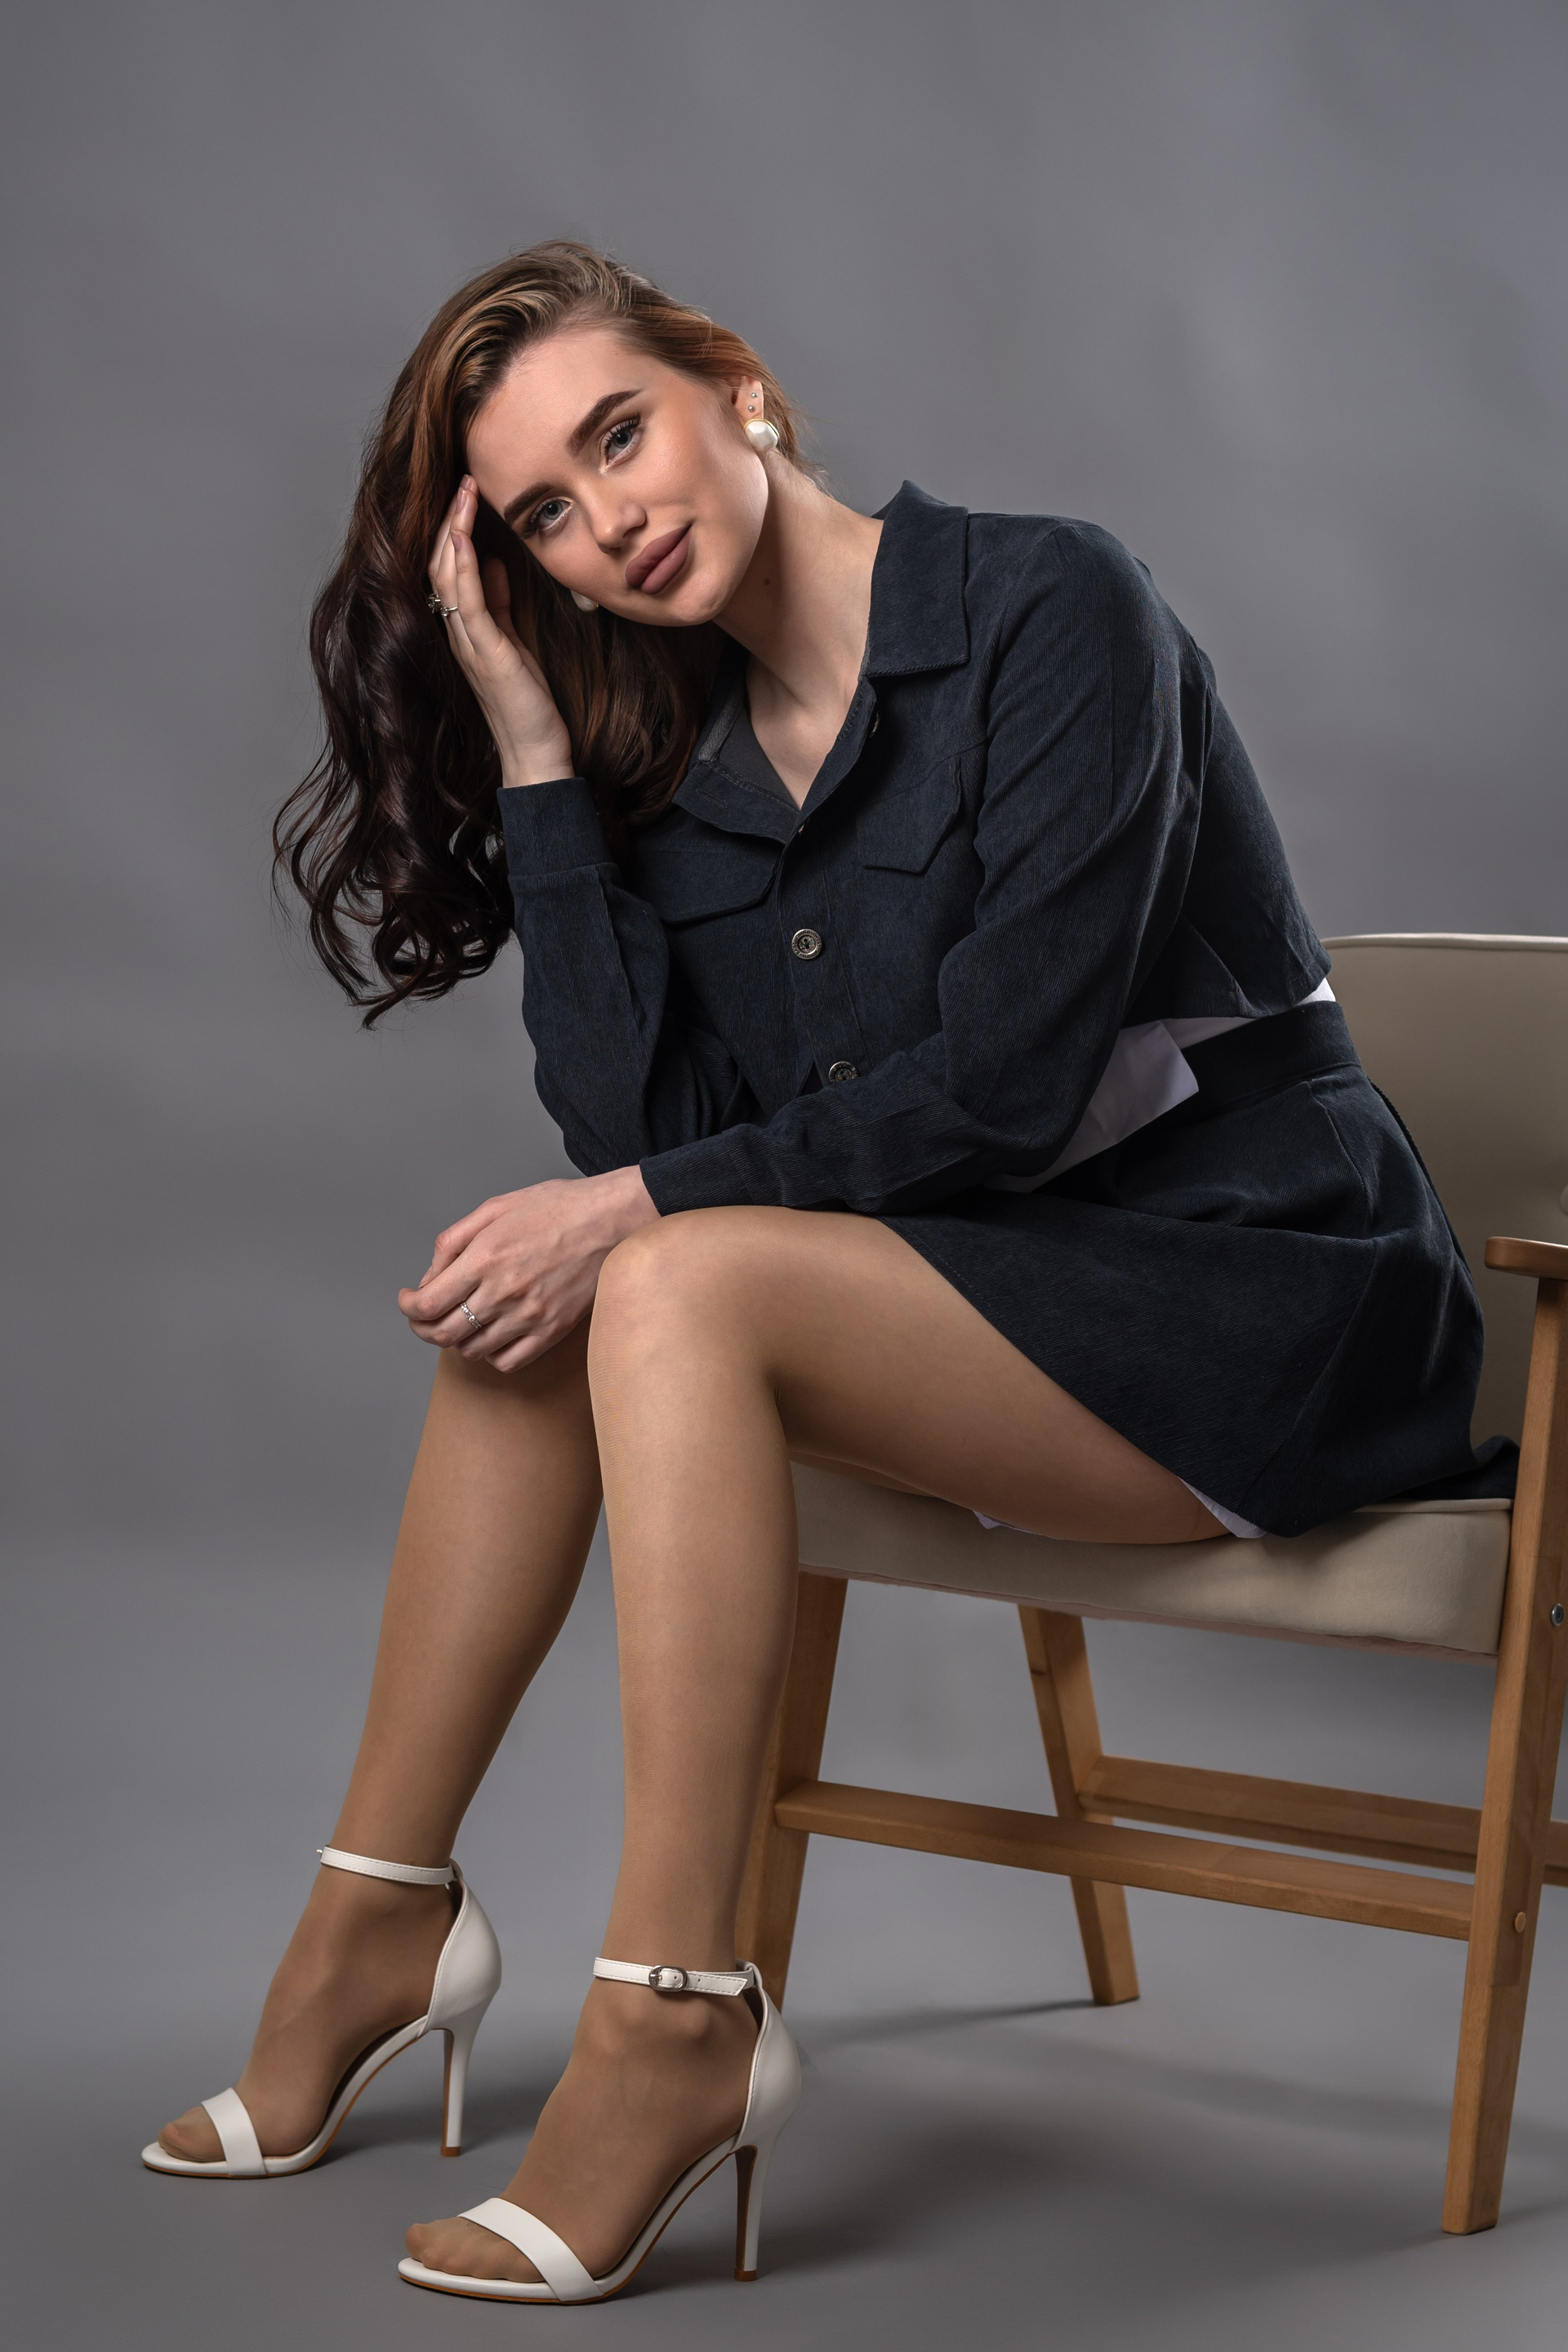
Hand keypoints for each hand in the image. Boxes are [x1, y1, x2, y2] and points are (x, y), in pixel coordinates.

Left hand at [398, 1166, 659, 1371]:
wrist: (614, 1220)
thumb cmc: (558, 1208)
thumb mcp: (496, 1208)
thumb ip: (453, 1242)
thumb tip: (428, 1278)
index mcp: (485, 1257)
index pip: (426, 1304)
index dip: (407, 1307)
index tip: (408, 1299)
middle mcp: (504, 1291)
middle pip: (442, 1334)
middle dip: (423, 1328)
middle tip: (424, 1316)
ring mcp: (529, 1315)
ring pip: (472, 1350)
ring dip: (458, 1339)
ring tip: (464, 1319)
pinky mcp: (552, 1331)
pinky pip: (507, 1361)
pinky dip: (491, 1354)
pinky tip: (493, 1334)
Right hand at [427, 477, 574, 786]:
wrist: (535, 751)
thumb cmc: (527, 701)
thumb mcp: (514, 641)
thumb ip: (500, 604)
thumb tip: (495, 563)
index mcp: (464, 626)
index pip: (448, 567)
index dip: (453, 527)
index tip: (465, 491)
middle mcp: (458, 631)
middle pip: (441, 563)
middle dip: (450, 518)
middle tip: (462, 477)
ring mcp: (469, 642)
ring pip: (449, 575)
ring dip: (456, 531)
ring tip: (464, 492)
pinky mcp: (487, 653)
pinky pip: (469, 602)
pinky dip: (467, 568)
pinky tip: (468, 540)